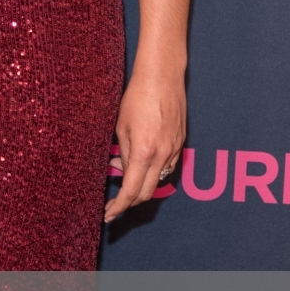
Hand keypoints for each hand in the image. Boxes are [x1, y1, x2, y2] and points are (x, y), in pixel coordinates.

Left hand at [104, 62, 185, 220]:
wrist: (162, 76)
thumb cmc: (137, 96)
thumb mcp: (121, 127)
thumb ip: (123, 154)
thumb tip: (121, 171)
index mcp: (144, 152)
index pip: (131, 191)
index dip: (119, 206)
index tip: (109, 214)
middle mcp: (163, 155)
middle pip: (147, 193)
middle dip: (130, 202)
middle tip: (113, 203)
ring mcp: (174, 149)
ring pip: (158, 180)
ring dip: (142, 184)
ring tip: (123, 173)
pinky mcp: (181, 142)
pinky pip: (167, 167)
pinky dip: (153, 171)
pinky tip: (141, 162)